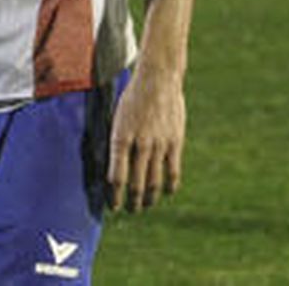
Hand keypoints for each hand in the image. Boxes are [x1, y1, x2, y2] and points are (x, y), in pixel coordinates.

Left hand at [107, 69, 185, 212]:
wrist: (158, 78)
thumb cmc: (133, 97)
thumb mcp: (117, 118)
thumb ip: (117, 142)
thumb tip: (114, 166)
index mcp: (120, 137)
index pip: (117, 177)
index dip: (115, 196)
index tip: (113, 206)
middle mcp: (139, 144)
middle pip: (135, 184)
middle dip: (131, 202)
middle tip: (130, 210)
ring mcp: (158, 144)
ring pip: (153, 182)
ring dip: (148, 198)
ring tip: (145, 206)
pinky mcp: (175, 142)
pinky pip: (173, 171)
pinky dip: (169, 185)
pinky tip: (167, 192)